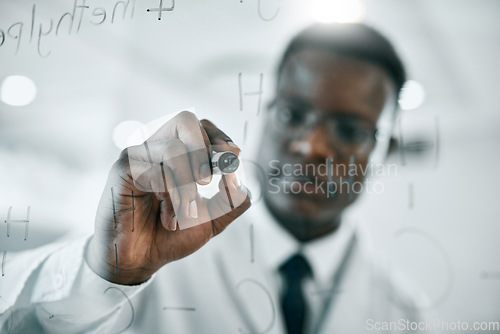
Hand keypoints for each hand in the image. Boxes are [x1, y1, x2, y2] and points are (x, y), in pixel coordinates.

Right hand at [86, 111, 250, 284]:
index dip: (220, 137)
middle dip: (204, 149)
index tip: (233, 158)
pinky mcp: (123, 168)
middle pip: (185, 121)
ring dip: (188, 187)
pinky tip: (168, 219)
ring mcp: (137, 155)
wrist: (140, 261)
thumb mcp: (212, 217)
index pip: (200, 125)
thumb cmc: (171, 235)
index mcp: (176, 152)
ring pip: (174, 150)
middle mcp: (156, 147)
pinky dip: (171, 197)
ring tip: (186, 215)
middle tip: (208, 181)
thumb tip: (239, 174)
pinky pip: (156, 170)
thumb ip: (232, 197)